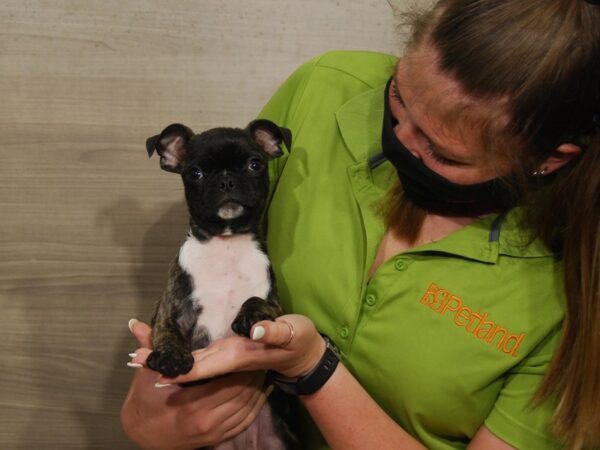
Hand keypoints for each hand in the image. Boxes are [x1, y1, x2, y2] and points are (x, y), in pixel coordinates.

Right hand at [121, 320, 271, 449]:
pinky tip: (261, 392)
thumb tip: (137, 324)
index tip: (250, 351)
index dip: (243, 368)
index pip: (228, 383)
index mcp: (192, 405)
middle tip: (261, 356)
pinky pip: (245, 422)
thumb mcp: (146, 376)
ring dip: (258, 390)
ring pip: (248, 409)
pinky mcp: (218, 438)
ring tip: (263, 369)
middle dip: (254, 376)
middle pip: (242, 395)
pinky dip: (256, 407)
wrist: (143, 434)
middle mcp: (207, 421)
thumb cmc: (146, 401)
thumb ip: (149, 350)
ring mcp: (214, 433)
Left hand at [130, 314, 325, 385]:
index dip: (178, 367)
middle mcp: (230, 361)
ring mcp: (230, 361)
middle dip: (164, 364)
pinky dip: (182, 363)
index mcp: (239, 355)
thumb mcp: (292, 332)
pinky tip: (170, 360)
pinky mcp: (231, 356)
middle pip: (191, 367)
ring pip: (194, 366)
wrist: (306, 356)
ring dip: (170, 365)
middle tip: (135, 358)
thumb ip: (274, 332)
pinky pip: (202, 363)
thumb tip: (256, 331)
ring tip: (143, 359)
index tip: (153, 366)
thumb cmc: (299, 340)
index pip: (203, 365)